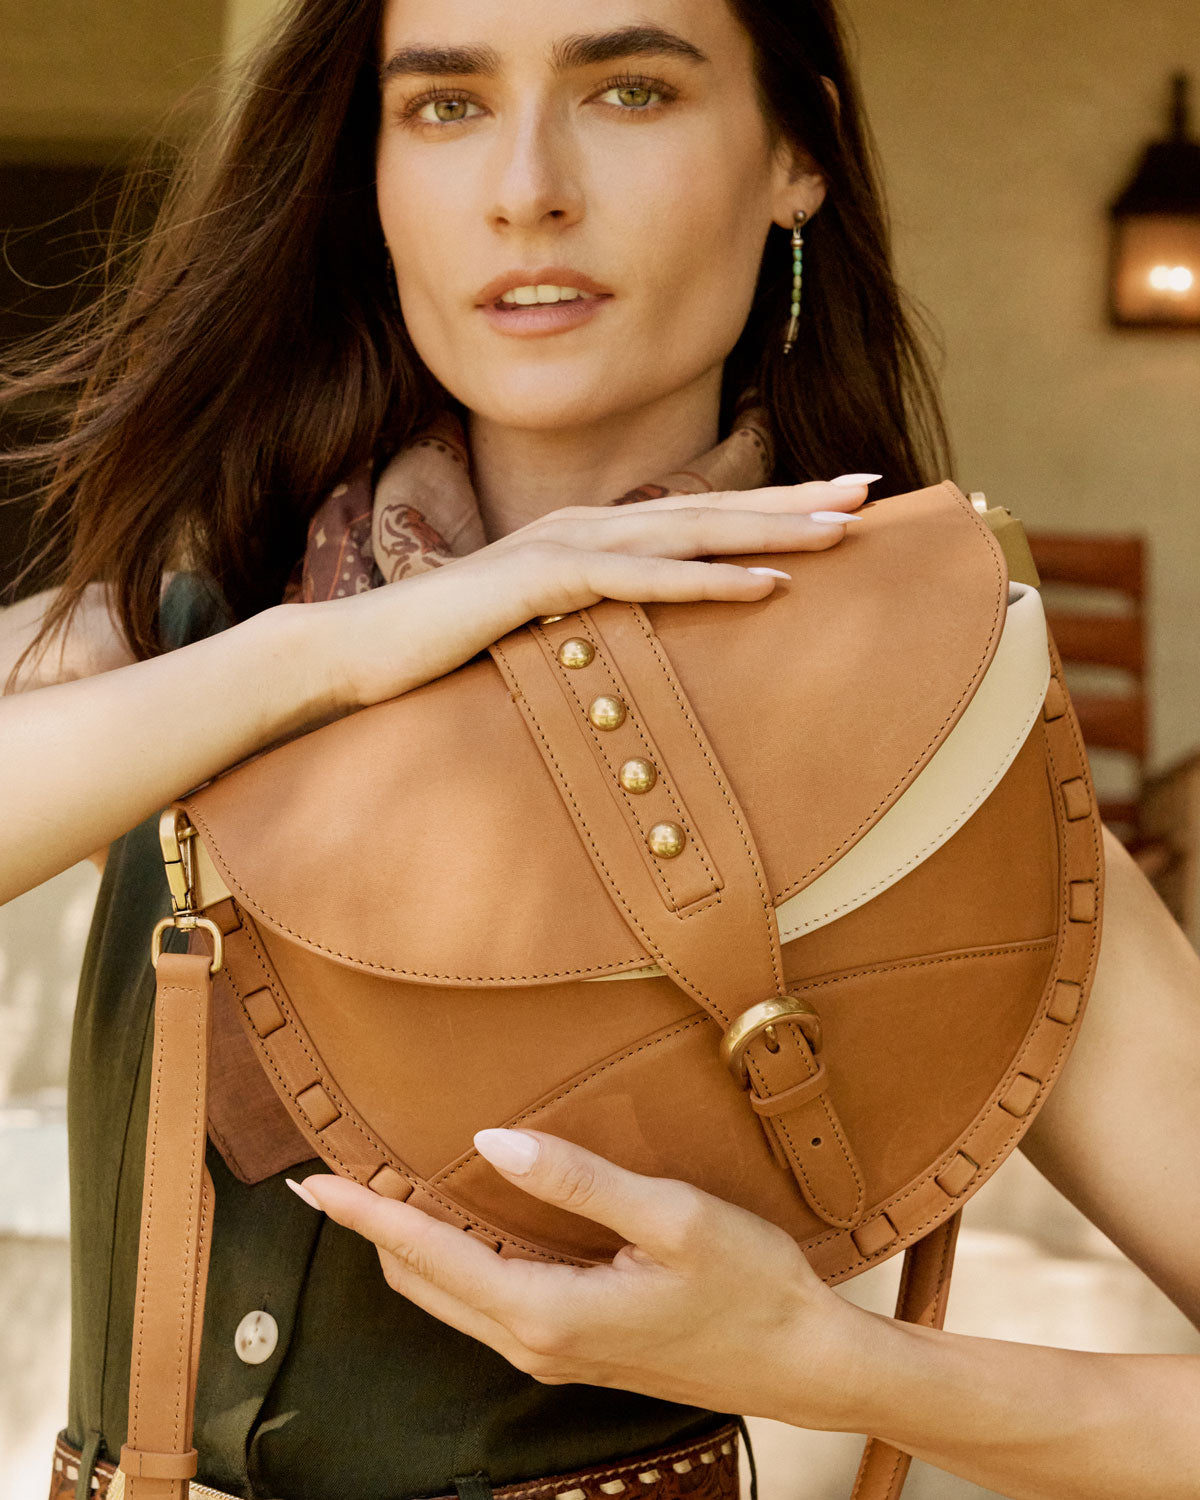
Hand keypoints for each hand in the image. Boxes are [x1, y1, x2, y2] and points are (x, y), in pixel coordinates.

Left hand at [290, 1127, 865, 1428]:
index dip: (366, 1213)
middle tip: (329, 1180)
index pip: (430, 1252)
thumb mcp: (671, 1217)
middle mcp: (535, 1342)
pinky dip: (451, 1263)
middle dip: (371, 1231)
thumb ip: (577, 1180)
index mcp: (547, 1311)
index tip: (315, 1182)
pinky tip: (456, 1228)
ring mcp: (553, 1354)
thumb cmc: (749, 1285)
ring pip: (449, 1298)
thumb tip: (492, 1142)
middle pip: (423, 1282)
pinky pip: (486, 1304)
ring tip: (376, 1196)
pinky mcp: (574, 1349)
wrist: (803, 1362)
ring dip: (408, 1248)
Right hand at [301, 477, 872, 711]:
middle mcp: (584, 526)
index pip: (693, 516)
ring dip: (770, 530)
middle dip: (794, 500)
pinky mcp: (541, 582)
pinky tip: (767, 585)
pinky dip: (708, 582)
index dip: (768, 506)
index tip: (836, 504)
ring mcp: (562, 548)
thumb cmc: (441, 646)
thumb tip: (629, 638)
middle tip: (871, 493)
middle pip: (708, 508)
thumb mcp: (532, 627)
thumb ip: (584, 619)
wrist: (355, 652)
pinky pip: (641, 582)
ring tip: (844, 531)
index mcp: (586, 535)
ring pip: (689, 533)